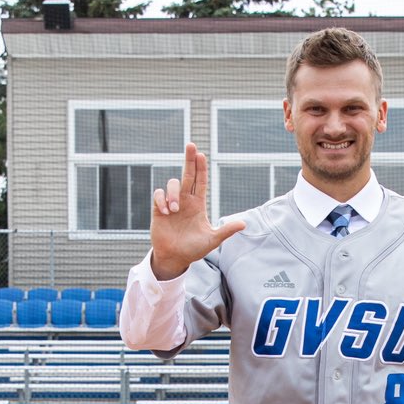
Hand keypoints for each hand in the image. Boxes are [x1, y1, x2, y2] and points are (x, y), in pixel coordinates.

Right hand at [150, 142, 245, 278]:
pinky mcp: (159, 209)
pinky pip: (158, 194)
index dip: (201, 168)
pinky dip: (162, 200)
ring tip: (174, 210)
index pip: (200, 181)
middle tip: (191, 145)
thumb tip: (244, 223)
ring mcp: (171, 203)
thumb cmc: (194, 249)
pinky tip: (166, 212)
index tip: (201, 155)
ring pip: (172, 184)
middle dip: (189, 159)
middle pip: (187, 174)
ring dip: (173, 193)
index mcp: (198, 204)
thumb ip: (226, 231)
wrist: (175, 258)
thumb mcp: (212, 240)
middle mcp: (185, 200)